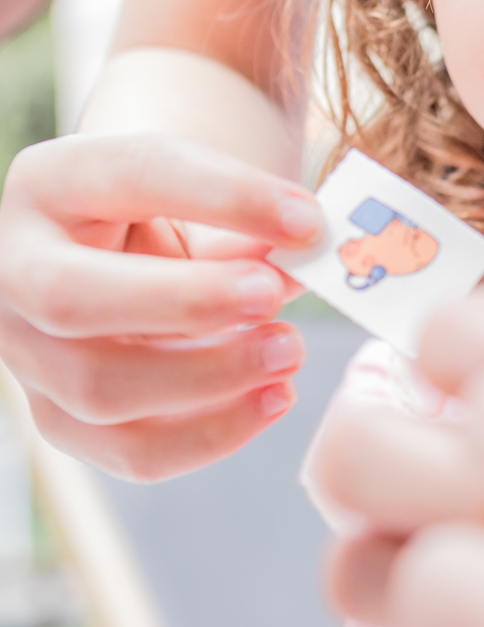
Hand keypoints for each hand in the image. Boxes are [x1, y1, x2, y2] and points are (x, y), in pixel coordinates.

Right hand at [0, 134, 322, 478]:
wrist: (129, 255)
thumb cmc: (173, 214)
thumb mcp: (204, 197)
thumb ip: (250, 219)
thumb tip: (311, 248)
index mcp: (51, 182)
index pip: (133, 175)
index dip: (224, 196)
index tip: (306, 219)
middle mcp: (14, 268)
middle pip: (71, 298)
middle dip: (184, 302)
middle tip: (274, 294)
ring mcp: (26, 354)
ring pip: (99, 389)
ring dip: (209, 376)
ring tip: (288, 350)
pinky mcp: (60, 420)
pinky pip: (131, 451)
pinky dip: (212, 433)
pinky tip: (273, 399)